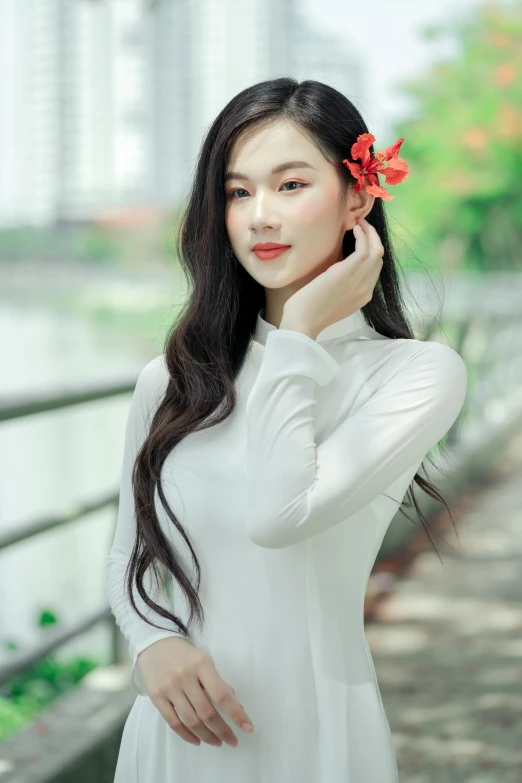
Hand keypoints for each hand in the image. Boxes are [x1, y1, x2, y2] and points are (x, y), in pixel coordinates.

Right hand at [137, 636, 253, 747]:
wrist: (155, 645)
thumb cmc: (186, 655)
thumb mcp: (205, 661)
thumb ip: (219, 683)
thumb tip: (236, 706)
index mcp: (201, 665)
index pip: (221, 695)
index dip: (236, 714)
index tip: (248, 727)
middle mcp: (185, 677)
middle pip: (206, 712)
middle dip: (223, 730)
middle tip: (233, 741)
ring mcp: (169, 688)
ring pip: (191, 721)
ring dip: (207, 736)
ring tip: (217, 742)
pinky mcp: (156, 697)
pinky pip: (173, 723)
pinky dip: (187, 735)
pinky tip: (197, 741)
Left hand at [280, 217, 383, 338]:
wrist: (302, 321)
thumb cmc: (309, 311)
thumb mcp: (332, 299)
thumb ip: (342, 285)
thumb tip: (339, 268)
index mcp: (363, 297)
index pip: (375, 269)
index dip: (371, 251)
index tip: (362, 238)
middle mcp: (366, 289)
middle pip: (379, 258)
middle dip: (373, 239)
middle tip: (362, 226)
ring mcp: (360, 281)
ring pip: (376, 251)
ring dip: (370, 233)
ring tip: (359, 223)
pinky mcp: (349, 272)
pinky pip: (365, 249)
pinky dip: (363, 236)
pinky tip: (354, 228)